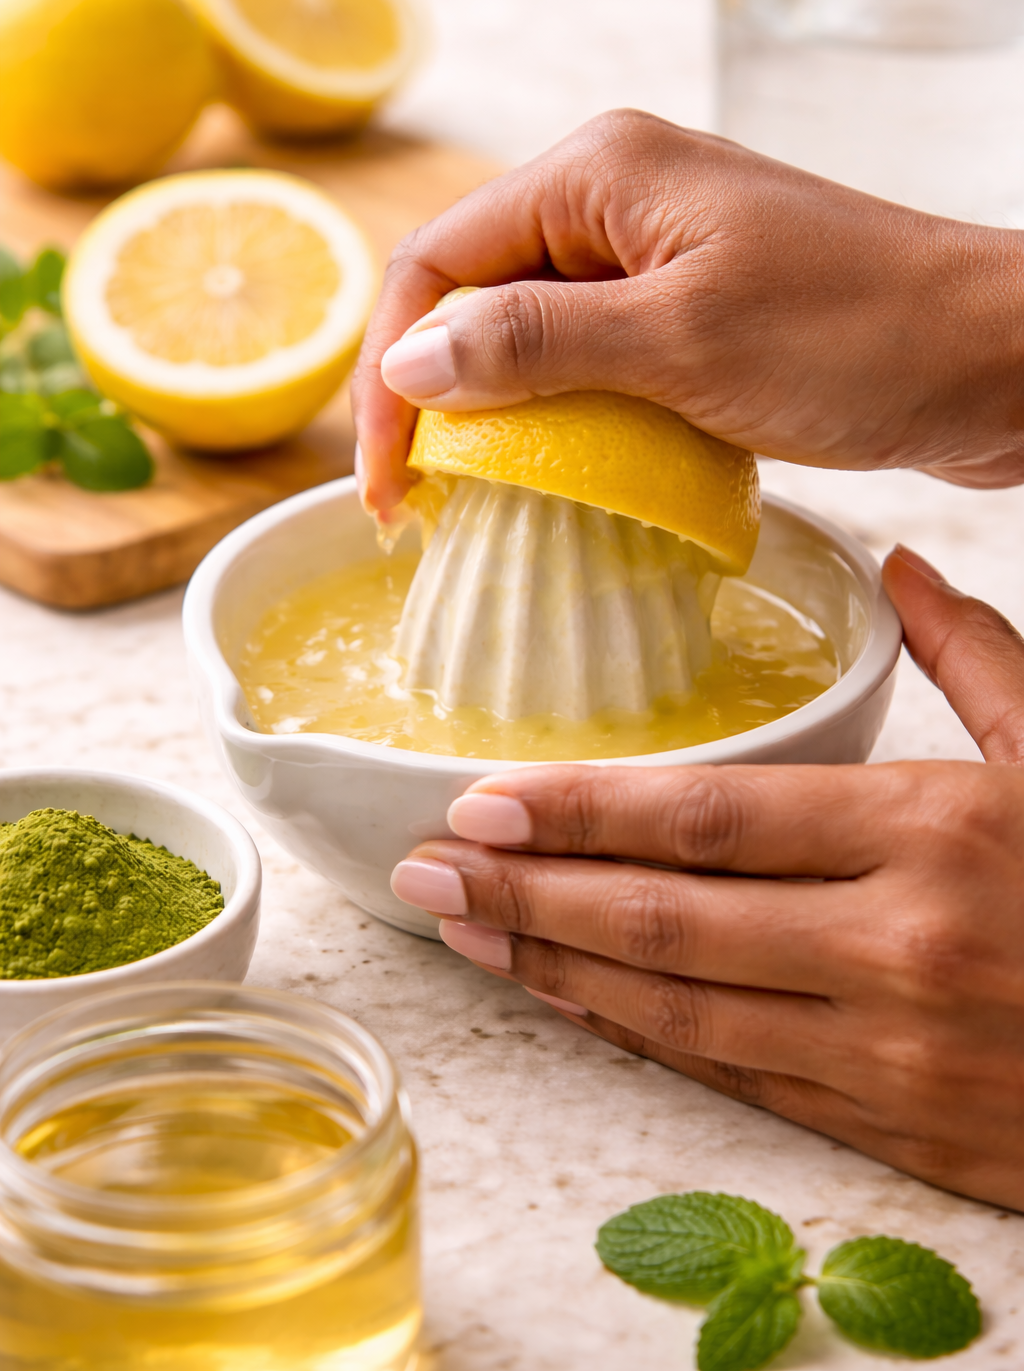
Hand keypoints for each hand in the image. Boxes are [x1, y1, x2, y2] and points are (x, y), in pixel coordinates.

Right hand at [351, 108, 1023, 516]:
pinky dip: (562, 418)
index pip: (437, 262)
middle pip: (473, 293)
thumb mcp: (682, 341)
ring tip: (469, 504)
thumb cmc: (857, 335)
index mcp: (598, 172)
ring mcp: (658, 254)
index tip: (389, 482)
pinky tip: (555, 477)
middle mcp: (617, 198)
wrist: (999, 357)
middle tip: (420, 506)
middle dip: (431, 396)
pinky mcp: (694, 308)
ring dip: (492, 413)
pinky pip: (592, 358)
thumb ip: (535, 344)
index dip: (391, 371)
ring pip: (529, 331)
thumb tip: (409, 363)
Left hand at [391, 547, 1023, 1209]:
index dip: (579, 812)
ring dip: (561, 971)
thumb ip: (981, 656)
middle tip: (425, 869)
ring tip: (466, 935)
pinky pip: (739, 1080)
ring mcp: (888, 1053)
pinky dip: (645, 1040)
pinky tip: (579, 1005)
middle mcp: (893, 948)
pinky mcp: (897, 1127)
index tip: (479, 800)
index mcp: (935, 834)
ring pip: (682, 1011)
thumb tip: (902, 567)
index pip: (707, 816)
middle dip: (528, 893)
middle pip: (665, 918)